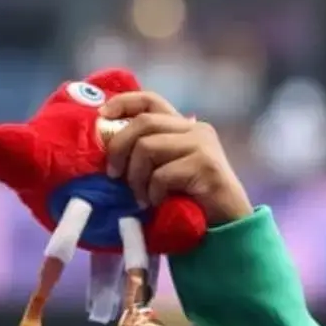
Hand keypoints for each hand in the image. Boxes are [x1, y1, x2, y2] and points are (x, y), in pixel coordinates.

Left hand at [101, 92, 252, 225]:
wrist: (224, 225)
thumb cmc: (186, 200)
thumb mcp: (161, 170)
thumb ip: (144, 153)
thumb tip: (105, 144)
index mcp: (183, 126)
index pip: (151, 100)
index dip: (123, 103)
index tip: (101, 116)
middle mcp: (195, 129)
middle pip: (143, 122)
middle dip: (119, 148)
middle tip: (113, 175)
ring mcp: (202, 145)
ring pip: (147, 147)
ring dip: (135, 177)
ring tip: (141, 197)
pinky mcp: (206, 165)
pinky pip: (161, 174)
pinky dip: (153, 193)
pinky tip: (159, 203)